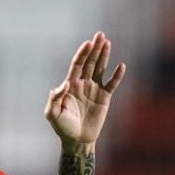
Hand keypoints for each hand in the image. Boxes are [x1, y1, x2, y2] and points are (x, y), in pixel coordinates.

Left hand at [44, 32, 125, 152]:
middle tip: (100, 34)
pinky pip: (111, 84)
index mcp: (70, 85)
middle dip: (94, 48)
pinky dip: (116, 75)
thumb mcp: (53, 114)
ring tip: (108, 42)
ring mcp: (94, 89)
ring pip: (101, 68)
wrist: (77, 140)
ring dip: (104, 56)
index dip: (82, 53)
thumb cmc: (62, 127)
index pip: (77, 64)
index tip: (87, 43)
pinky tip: (121, 66)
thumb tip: (63, 84)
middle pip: (90, 62)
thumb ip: (54, 99)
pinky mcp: (104, 98)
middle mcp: (83, 84)